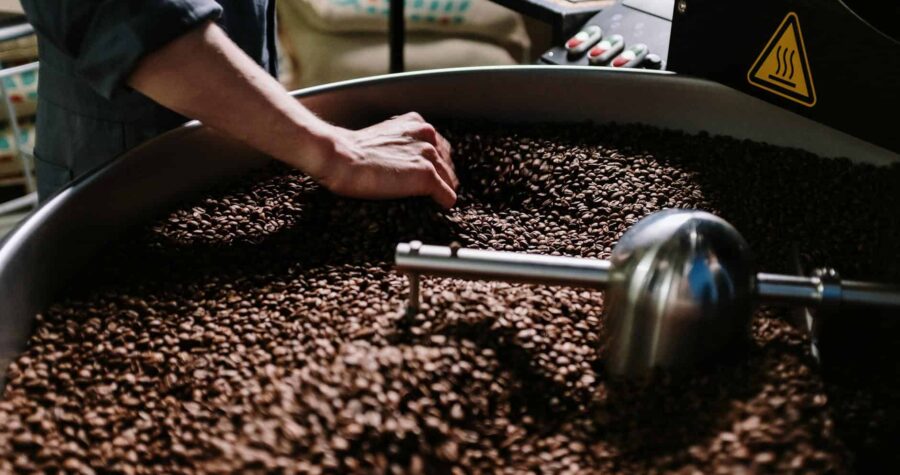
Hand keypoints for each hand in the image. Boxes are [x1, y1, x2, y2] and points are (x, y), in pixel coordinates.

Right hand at [308, 112, 458, 208]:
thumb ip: (400, 144)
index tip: (425, 174)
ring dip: (441, 190)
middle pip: (448, 163)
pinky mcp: (427, 176)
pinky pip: (447, 196)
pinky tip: (436, 207)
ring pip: (450, 180)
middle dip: (441, 176)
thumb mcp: (383, 137)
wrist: (341, 158)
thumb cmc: (353, 151)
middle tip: (429, 189)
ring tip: (431, 200)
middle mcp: (427, 137)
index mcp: (417, 124)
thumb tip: (405, 163)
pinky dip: (443, 203)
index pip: (439, 147)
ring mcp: (429, 157)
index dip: (434, 163)